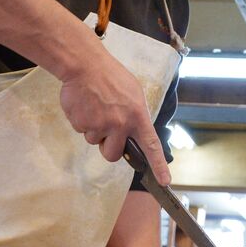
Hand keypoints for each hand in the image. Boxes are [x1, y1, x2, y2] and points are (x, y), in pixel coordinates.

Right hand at [59, 43, 169, 182]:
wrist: (85, 65)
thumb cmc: (111, 76)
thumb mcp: (133, 92)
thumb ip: (135, 115)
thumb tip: (134, 133)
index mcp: (137, 116)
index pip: (151, 145)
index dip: (158, 165)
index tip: (164, 181)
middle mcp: (120, 124)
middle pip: (113, 155)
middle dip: (109, 147)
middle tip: (107, 129)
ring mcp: (100, 126)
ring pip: (95, 141)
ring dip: (94, 129)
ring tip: (96, 107)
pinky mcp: (81, 124)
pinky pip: (82, 131)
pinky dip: (82, 120)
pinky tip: (85, 104)